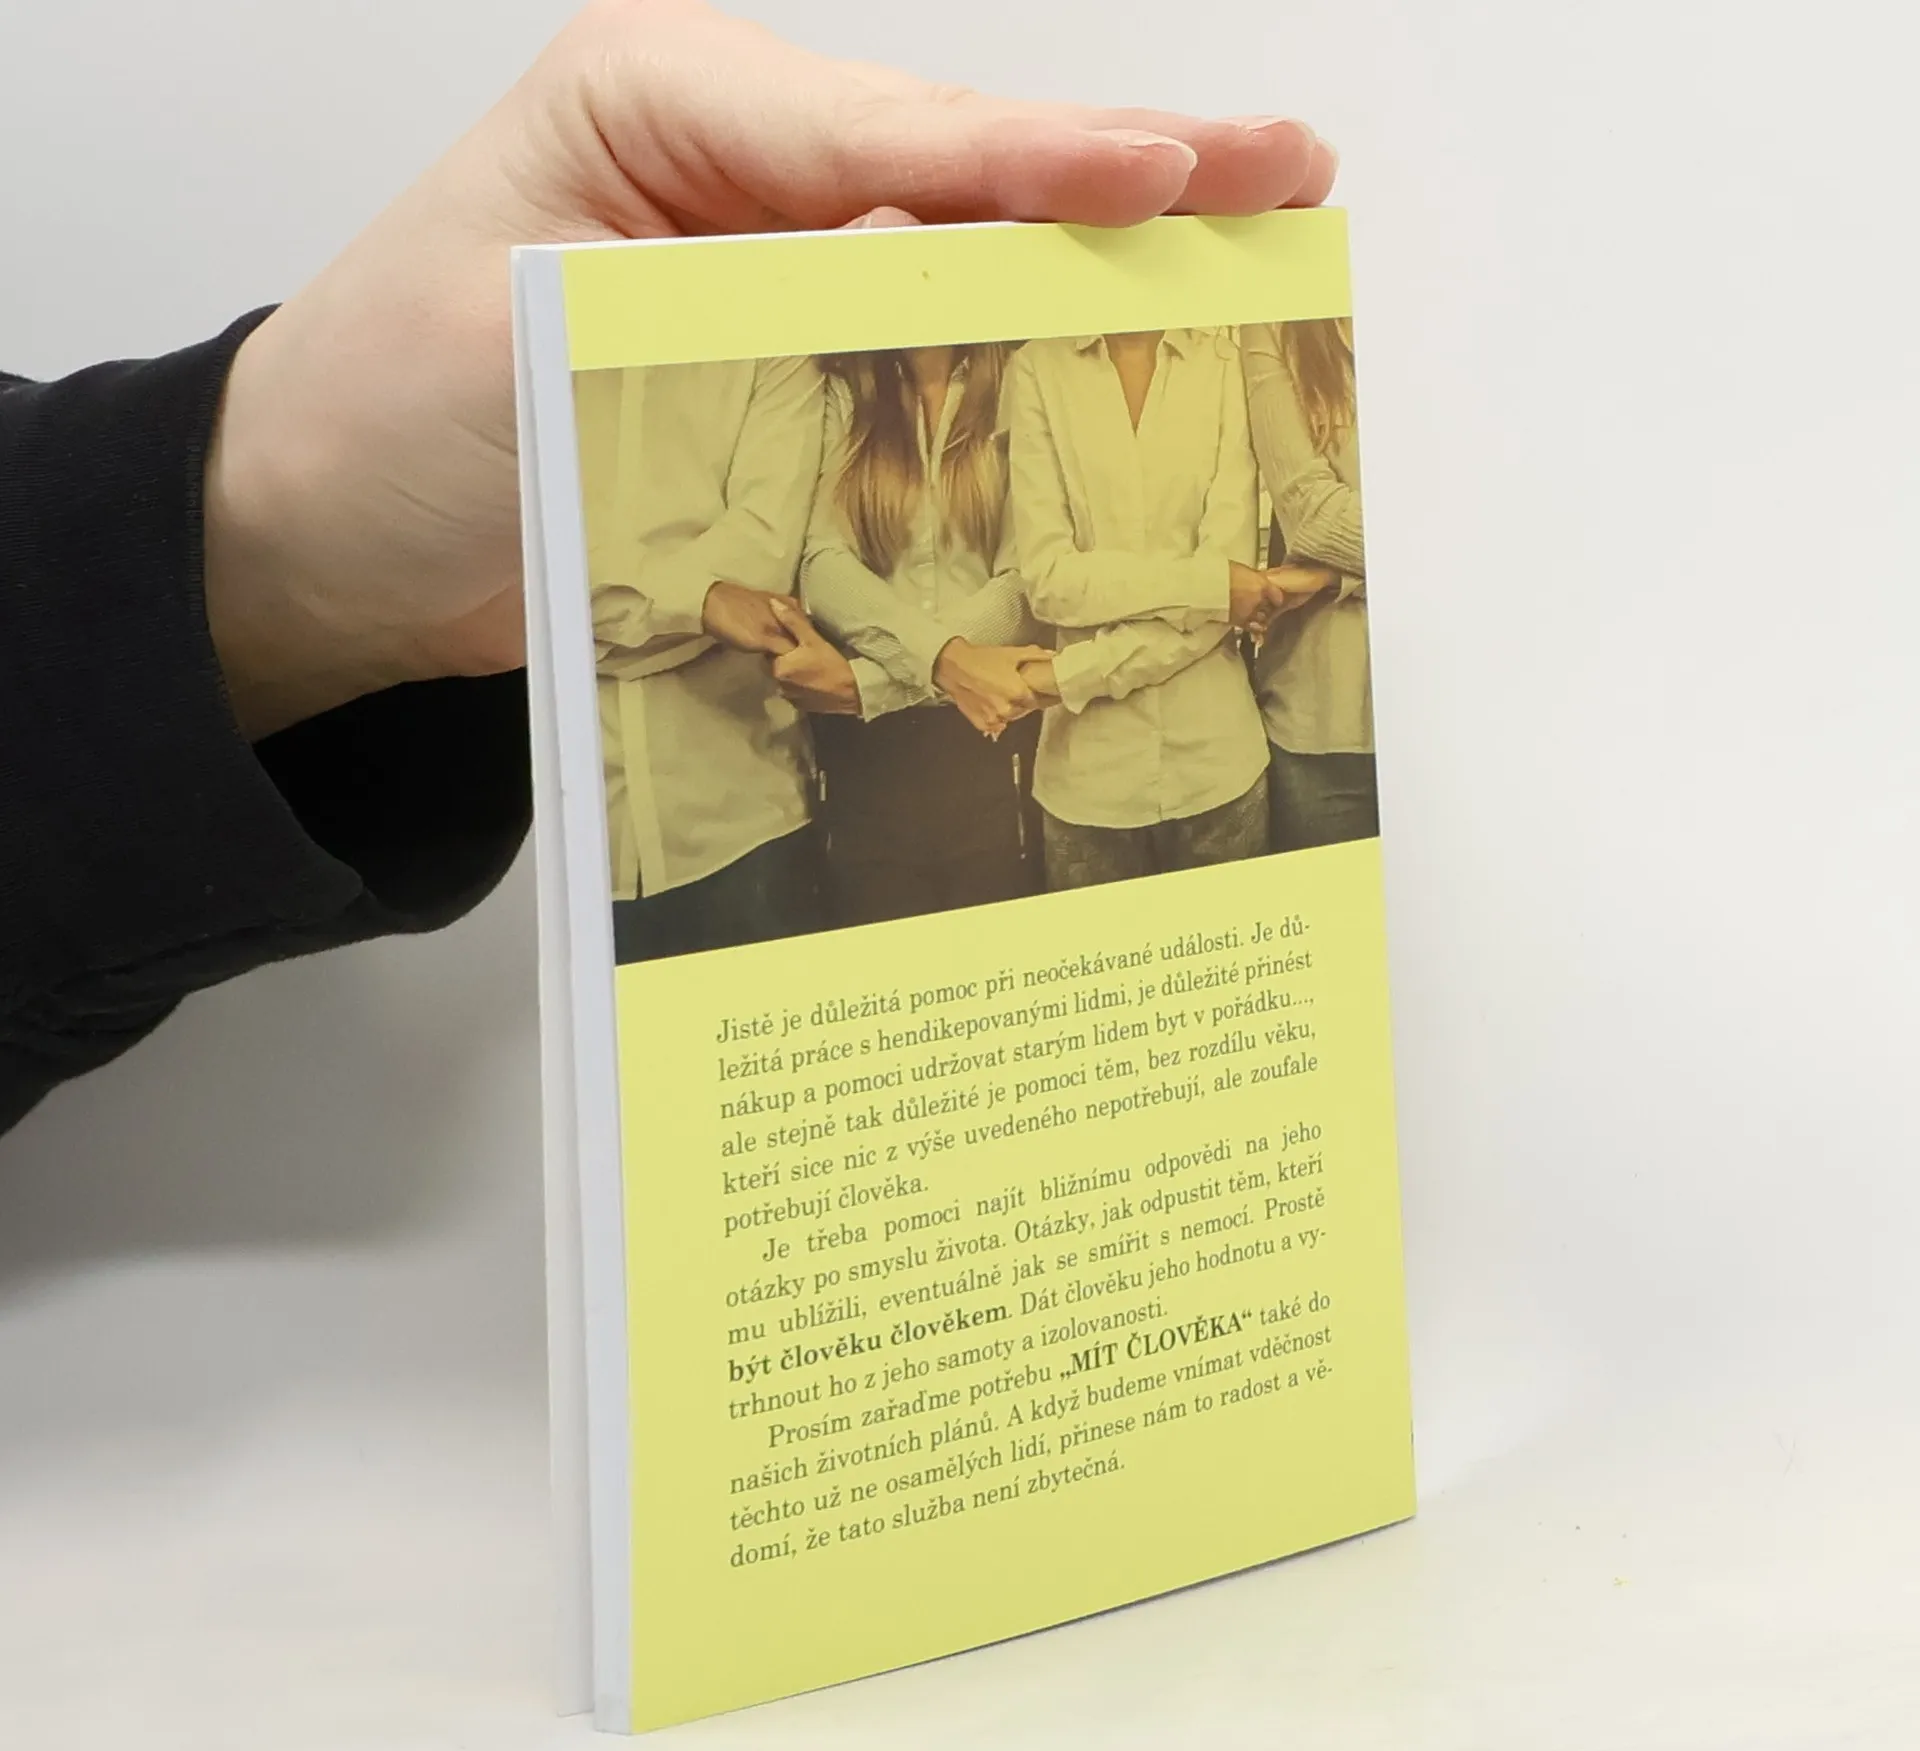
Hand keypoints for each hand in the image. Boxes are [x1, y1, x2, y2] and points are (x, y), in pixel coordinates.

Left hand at [201, 0, 1335, 737]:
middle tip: (1289, 174)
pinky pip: (917, 351)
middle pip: (958, 167)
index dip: (1039, 162)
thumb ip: (726, 310)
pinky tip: (1111, 357)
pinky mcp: (776, 364)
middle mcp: (733, 170)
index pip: (885, 133)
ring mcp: (764, 266)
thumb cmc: (383, 421)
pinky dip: (1016, 360)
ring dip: (1098, 266)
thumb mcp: (532, 341)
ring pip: (960, 253)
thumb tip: (918, 298)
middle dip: (1123, 178)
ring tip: (1253, 243)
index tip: (1176, 176)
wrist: (328, 542)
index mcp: (663, 106)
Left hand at [767, 604, 859, 712]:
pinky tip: (813, 680)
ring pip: (785, 679)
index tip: (795, 642)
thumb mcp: (813, 639)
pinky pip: (794, 691)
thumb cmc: (832, 664)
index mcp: (778, 667)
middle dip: (786, 658)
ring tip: (809, 666)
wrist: (853, 693)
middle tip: (804, 652)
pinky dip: (800, 685)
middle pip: (776, 666)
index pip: (769, 651)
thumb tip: (773, 604)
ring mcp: (789, 697)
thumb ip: (791, 621)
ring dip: (793, 673)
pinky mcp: (799, 706)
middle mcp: (778, 685)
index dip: (782, 644)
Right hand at [933, 638, 1056, 736]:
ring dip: (1013, 707)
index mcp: (1020, 693)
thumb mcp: (1012, 653)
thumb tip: (1055, 658)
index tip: (1046, 688)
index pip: (1043, 700)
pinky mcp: (982, 723)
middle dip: (1027, 698)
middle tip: (1020, 685)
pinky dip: (998, 716)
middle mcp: (1008, 710)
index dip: (1045, 693)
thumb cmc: (981, 658)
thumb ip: (1037, 657)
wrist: (952, 666)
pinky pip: (997, 724)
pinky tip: (994, 701)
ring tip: (1004, 692)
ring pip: (1013, 716)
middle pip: (1028, 709)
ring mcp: (994, 719)